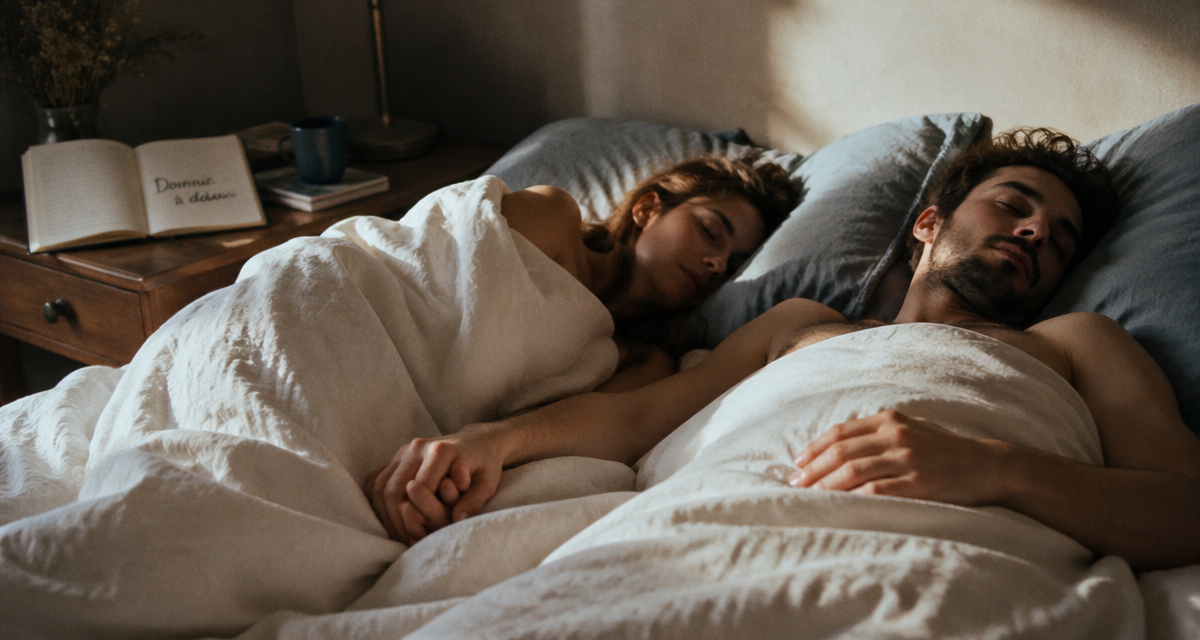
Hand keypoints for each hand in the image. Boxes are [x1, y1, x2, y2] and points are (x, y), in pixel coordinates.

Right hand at [364, 427, 505, 543]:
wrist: (477, 442)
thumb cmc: (485, 464)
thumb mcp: (488, 482)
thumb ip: (475, 500)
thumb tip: (458, 519)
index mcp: (440, 451)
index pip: (419, 489)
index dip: (418, 517)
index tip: (423, 538)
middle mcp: (418, 447)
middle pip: (393, 489)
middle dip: (397, 521)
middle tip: (405, 542)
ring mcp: (404, 450)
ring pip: (380, 486)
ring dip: (384, 515)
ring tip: (396, 536)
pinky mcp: (398, 455)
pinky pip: (376, 479)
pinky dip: (376, 501)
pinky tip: (386, 519)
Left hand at [788, 409, 1003, 505]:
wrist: (988, 465)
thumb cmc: (946, 449)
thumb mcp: (912, 428)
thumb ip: (880, 431)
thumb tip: (842, 443)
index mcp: (890, 419)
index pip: (841, 432)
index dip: (815, 448)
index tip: (798, 463)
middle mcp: (895, 435)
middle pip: (841, 451)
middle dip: (813, 469)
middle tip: (796, 484)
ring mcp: (906, 458)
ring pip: (853, 470)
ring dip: (826, 484)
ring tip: (810, 496)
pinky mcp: (918, 482)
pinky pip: (876, 490)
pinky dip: (852, 497)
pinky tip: (838, 505)